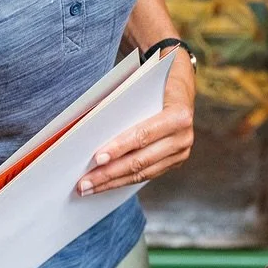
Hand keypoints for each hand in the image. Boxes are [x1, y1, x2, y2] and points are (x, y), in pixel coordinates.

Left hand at [77, 52, 195, 196]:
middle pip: (140, 160)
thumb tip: (91, 127)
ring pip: (142, 173)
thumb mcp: (142, 82)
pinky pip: (146, 174)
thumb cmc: (156, 79)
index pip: (143, 135)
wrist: (182, 83)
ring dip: (113, 182)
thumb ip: (124, 102)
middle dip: (109, 173)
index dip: (119, 148)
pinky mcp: (175, 161)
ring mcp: (181, 152)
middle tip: (84, 183)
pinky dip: (124, 180)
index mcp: (178, 115)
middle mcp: (183, 137)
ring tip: (89, 188)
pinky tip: (106, 184)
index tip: (97, 158)